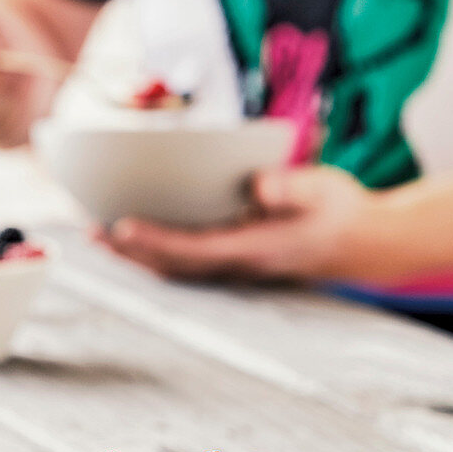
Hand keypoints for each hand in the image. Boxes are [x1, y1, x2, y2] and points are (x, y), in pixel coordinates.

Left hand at [94, 166, 383, 282]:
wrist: (363, 245)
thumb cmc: (342, 213)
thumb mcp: (326, 191)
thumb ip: (293, 187)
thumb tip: (259, 185)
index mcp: (254, 249)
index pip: (192, 248)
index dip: (154, 240)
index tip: (121, 226)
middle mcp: (237, 264)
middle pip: (171, 263)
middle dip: (129, 250)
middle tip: (89, 229)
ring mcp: (234, 266)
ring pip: (173, 266)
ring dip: (135, 254)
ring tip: (98, 233)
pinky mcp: (234, 259)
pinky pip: (184, 261)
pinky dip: (153, 251)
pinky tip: (134, 237)